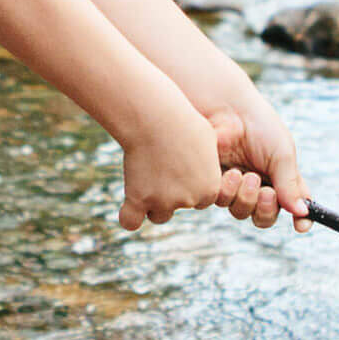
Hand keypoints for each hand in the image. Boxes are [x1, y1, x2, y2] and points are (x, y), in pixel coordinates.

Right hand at [117, 102, 226, 230]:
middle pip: (179, 206)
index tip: (181, 165)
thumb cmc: (184, 123)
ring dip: (152, 202)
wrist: (156, 117)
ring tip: (146, 175)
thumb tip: (208, 170)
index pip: (201, 200)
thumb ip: (209, 163)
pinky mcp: (139, 200)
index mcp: (210, 189)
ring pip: (158, 215)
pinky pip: (131, 222)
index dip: (191, 185)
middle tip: (162, 164)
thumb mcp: (208, 141)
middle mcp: (189, 199)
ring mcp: (163, 202)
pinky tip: (128, 206)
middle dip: (172, 192)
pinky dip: (128, 217)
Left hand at [205, 93, 309, 230]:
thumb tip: (302, 213)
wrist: (226, 110)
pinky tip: (230, 173)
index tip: (301, 225)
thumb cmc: (259, 126)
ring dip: (248, 198)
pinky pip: (222, 202)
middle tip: (267, 193)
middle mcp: (258, 186)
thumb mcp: (283, 153)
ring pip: (242, 212)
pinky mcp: (213, 183)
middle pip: (264, 217)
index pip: (294, 206)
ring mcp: (235, 186)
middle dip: (267, 209)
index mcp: (281, 178)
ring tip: (247, 176)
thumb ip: (291, 185)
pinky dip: (228, 191)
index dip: (300, 219)